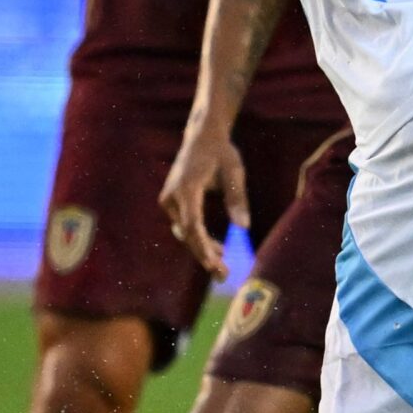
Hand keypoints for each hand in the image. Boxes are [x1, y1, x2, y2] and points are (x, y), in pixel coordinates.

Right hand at [159, 123, 248, 278]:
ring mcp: (169, 200)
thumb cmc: (221, 152)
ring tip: (224, 266)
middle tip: (224, 276)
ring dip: (203, 250)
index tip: (216, 264)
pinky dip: (199, 239)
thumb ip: (237, 198)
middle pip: (187, 234)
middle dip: (205, 256)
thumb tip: (243, 227)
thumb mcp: (235, 172)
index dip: (203, 248)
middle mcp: (173, 196)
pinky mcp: (171, 202)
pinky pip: (185, 226)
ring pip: (185, 233)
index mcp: (187, 188)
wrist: (201, 136)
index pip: (192, 226)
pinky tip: (216, 251)